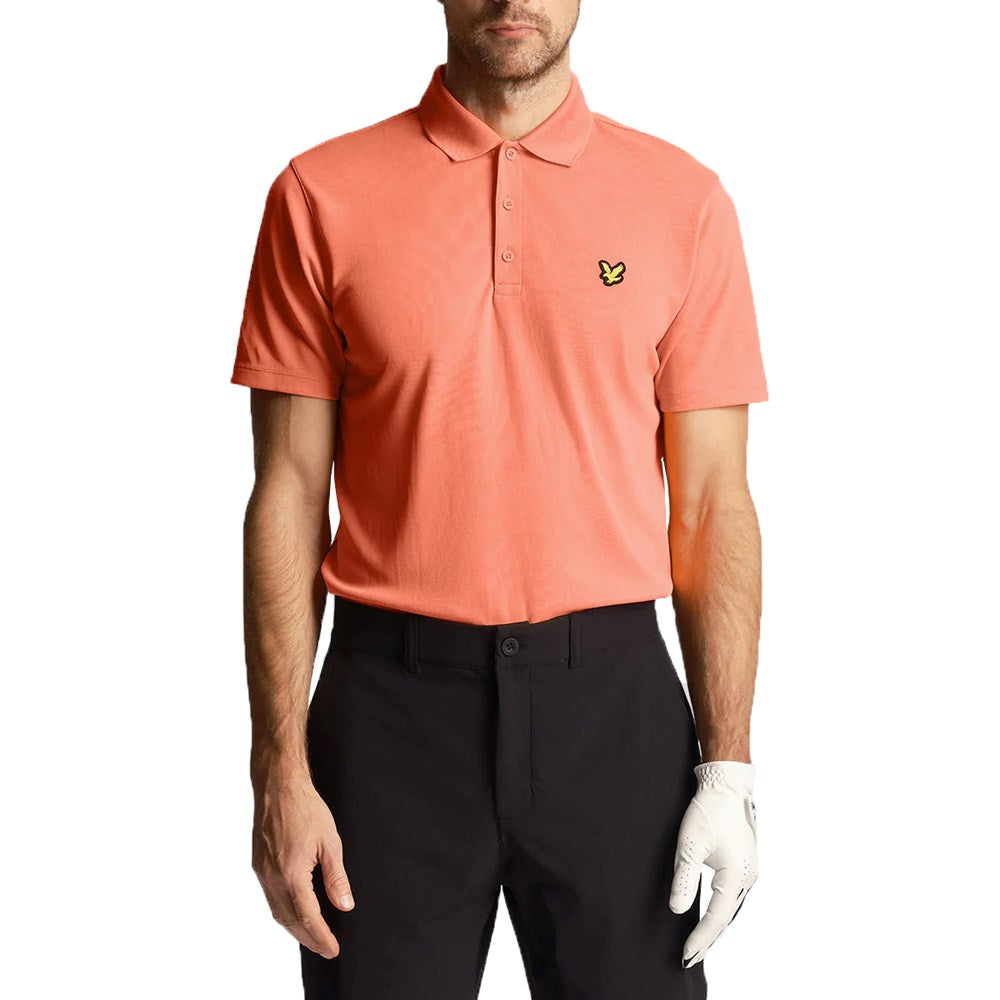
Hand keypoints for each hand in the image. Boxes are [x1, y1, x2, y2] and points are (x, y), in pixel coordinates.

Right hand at [251, 772, 354, 958]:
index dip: (322, 936)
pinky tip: (295, 911)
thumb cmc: (306, 808)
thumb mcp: (331, 842)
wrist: (278, 786)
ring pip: (278, 912)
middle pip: (290, 920)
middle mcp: (273, 878)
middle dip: (309, 938)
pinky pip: (271, 897)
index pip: (308, 917)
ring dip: (295, 928)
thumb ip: (337, 878)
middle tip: (325, 948)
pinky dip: (284, 911)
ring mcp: (262, 872)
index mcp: (292, 874)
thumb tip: (345, 906)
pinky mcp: (258, 864)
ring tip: (313, 936)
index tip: (333, 949)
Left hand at [669, 760, 757, 967]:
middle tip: (690, 958)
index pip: (715, 918)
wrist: (726, 788)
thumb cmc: (708, 812)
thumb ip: (684, 879)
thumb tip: (677, 909)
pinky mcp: (746, 865)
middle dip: (708, 939)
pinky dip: (722, 912)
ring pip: (732, 909)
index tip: (685, 955)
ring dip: (716, 927)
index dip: (700, 938)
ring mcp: (749, 872)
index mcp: (736, 877)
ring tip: (700, 944)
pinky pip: (734, 897)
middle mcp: (748, 878)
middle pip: (726, 918)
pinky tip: (713, 917)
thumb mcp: (690, 846)